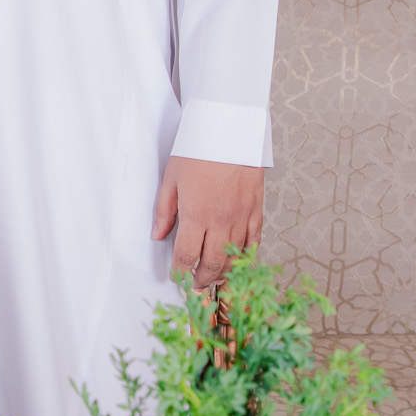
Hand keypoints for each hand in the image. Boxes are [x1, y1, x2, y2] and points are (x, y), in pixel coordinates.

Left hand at [151, 155, 264, 289]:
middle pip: (213, 263)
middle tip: (195, 286)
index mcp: (197, 214)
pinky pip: (254, 242)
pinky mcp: (257, 211)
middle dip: (202, 280)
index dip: (180, 271)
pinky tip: (238, 261)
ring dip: (224, 272)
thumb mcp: (171, 178)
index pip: (186, 255)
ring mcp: (242, 218)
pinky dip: (245, 256)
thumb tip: (157, 236)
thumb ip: (164, 211)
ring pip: (235, 257)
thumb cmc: (198, 149)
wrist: (230, 130)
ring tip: (215, 278)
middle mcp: (221, 221)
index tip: (176, 277)